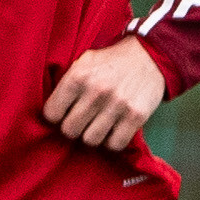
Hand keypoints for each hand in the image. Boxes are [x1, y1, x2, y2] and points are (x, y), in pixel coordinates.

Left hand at [42, 35, 167, 152]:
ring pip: (91, 140)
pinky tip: (113, 130)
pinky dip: (113, 141)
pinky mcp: (136, 116)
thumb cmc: (110, 61)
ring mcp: (118, 105)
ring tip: (98, 126)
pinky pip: (115, 144)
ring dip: (93, 135)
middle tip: (82, 121)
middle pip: (70, 130)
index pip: (51, 114)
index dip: (56, 116)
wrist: (150, 55)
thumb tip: (49, 112)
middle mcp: (96, 91)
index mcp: (78, 76)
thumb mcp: (83, 62)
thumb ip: (66, 83)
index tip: (64, 113)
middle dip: (74, 127)